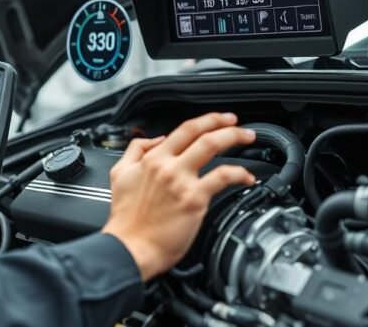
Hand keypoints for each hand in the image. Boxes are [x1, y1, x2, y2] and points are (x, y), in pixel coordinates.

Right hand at [101, 112, 255, 280]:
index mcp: (152, 159)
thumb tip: (156, 140)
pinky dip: (239, 173)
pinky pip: (223, 177)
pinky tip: (247, 177)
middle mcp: (167, 166)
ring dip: (234, 138)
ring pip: (212, 146)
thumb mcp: (120, 174)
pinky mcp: (194, 199)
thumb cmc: (126, 220)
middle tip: (237, 124)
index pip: (183, 129)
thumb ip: (135, 151)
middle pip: (201, 132)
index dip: (206, 120)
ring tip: (248, 140)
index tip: (219, 120)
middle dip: (224, 123)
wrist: (130, 248)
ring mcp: (181, 181)